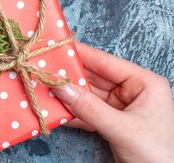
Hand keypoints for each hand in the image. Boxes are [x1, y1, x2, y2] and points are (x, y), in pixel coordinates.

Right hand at [52, 41, 173, 162]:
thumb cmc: (159, 155)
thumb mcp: (123, 129)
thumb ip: (90, 108)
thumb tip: (60, 87)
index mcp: (144, 83)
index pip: (106, 62)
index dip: (80, 54)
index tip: (55, 47)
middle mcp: (132, 92)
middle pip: (93, 78)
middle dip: (68, 77)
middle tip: (41, 70)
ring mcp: (121, 108)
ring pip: (87, 96)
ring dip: (66, 96)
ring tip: (43, 89)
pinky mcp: (111, 124)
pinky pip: (86, 113)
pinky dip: (71, 113)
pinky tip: (54, 110)